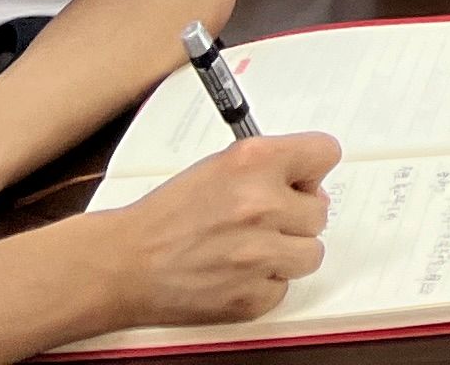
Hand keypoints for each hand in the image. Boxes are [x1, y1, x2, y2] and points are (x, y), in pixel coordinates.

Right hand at [105, 134, 338, 329]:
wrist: (124, 264)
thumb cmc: (166, 215)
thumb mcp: (219, 166)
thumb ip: (268, 168)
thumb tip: (308, 184)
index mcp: (254, 161)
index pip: (326, 153)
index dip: (311, 169)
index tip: (299, 179)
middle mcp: (262, 204)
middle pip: (319, 211)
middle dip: (294, 216)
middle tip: (259, 220)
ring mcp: (259, 254)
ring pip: (311, 252)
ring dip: (286, 252)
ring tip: (248, 248)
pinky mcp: (252, 297)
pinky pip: (283, 288)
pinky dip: (263, 284)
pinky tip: (233, 273)